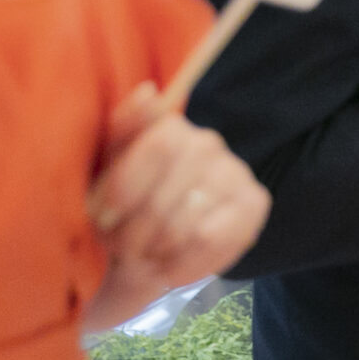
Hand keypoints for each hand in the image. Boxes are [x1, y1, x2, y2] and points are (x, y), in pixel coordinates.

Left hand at [86, 83, 268, 321]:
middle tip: (123, 250)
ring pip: (188, 223)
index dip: (127, 188)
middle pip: (167, 195)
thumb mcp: (106, 169)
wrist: (143, 251)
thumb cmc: (121, 208)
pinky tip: (171, 268)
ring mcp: (236, 172)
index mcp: (170, 128)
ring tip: (145, 258)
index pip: (161, 145)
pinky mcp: (254, 204)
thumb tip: (148, 91)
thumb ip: (123, 128)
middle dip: (136, 232)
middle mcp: (208, 143)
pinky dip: (185, 264)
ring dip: (157, 252)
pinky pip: (214, 240)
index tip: (103, 217)